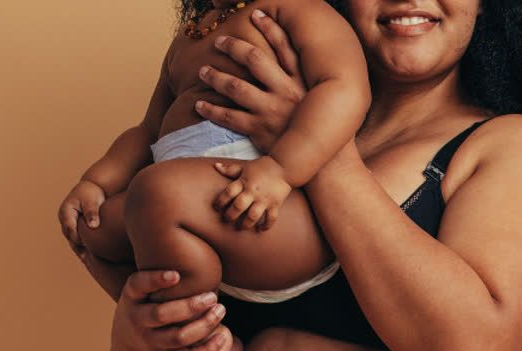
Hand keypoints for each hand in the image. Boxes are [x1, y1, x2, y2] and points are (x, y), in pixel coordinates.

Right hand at [57, 180, 105, 254]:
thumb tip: (93, 226)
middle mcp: (64, 218)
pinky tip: (87, 254)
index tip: (87, 247)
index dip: (78, 239)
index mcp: (66, 212)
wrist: (91, 187)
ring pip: (71, 238)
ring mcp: (67, 222)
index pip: (70, 229)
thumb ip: (92, 213)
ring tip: (85, 260)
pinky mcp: (73, 225)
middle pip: (69, 236)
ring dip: (77, 248)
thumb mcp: (92, 201)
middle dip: (77, 247)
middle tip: (86, 259)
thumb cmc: (91, 193)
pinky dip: (80, 245)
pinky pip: (75, 237)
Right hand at [112, 270, 232, 350]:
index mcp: (132, 296)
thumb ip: (157, 270)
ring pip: (178, 337)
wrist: (129, 336)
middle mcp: (138, 320)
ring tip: (220, 310)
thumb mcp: (142, 284)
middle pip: (163, 314)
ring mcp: (150, 341)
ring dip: (203, 325)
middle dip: (190, 305)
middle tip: (212, 295)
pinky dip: (207, 348)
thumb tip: (183, 229)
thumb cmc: (145, 299)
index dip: (155, 279)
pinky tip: (224, 335)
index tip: (175, 274)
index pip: (139, 285)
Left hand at [195, 10, 308, 152]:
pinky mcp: (259, 131)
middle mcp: (285, 92)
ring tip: (203, 72)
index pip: (285, 46)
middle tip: (218, 42)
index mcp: (300, 82)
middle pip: (253, 59)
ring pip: (235, 87)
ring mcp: (271, 111)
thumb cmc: (318, 131)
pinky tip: (199, 105)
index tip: (255, 13)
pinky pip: (229, 117)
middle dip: (233, 47)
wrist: (323, 165)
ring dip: (215, 77)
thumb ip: (305, 81)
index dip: (269, 27)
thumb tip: (296, 60)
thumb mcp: (319, 102)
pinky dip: (211, 110)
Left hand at [213, 157, 290, 229]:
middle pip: (239, 206)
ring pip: (253, 215)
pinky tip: (260, 230)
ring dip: (246, 224)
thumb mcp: (245, 166)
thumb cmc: (262, 167)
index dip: (220, 201)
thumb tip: (216, 166)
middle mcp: (253, 192)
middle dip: (230, 215)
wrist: (284, 166)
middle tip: (226, 219)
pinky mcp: (275, 204)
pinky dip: (266, 225)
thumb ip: (230, 169)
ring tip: (241, 227)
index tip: (217, 207)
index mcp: (244, 182)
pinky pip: (271, 218)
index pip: (229, 192)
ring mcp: (265, 199)